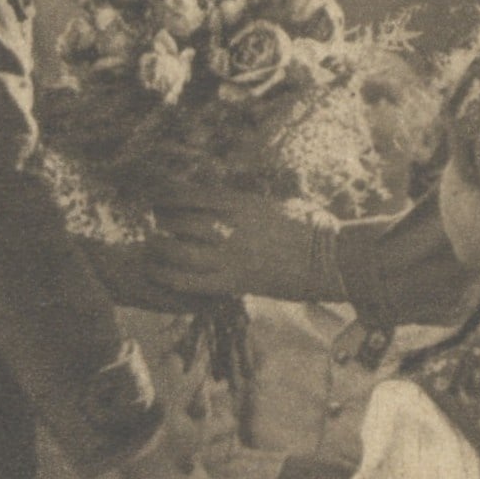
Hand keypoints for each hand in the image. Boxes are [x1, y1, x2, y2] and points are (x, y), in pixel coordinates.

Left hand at [139, 188, 323, 301]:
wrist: (329, 258)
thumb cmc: (309, 227)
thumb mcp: (275, 203)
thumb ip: (247, 202)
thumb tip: (229, 198)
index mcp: (242, 204)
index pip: (192, 195)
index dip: (167, 196)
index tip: (156, 198)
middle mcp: (232, 228)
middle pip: (180, 222)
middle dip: (161, 222)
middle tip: (152, 224)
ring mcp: (232, 256)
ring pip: (179, 252)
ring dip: (159, 248)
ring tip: (150, 247)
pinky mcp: (235, 283)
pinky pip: (191, 282)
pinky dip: (168, 277)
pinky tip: (156, 274)